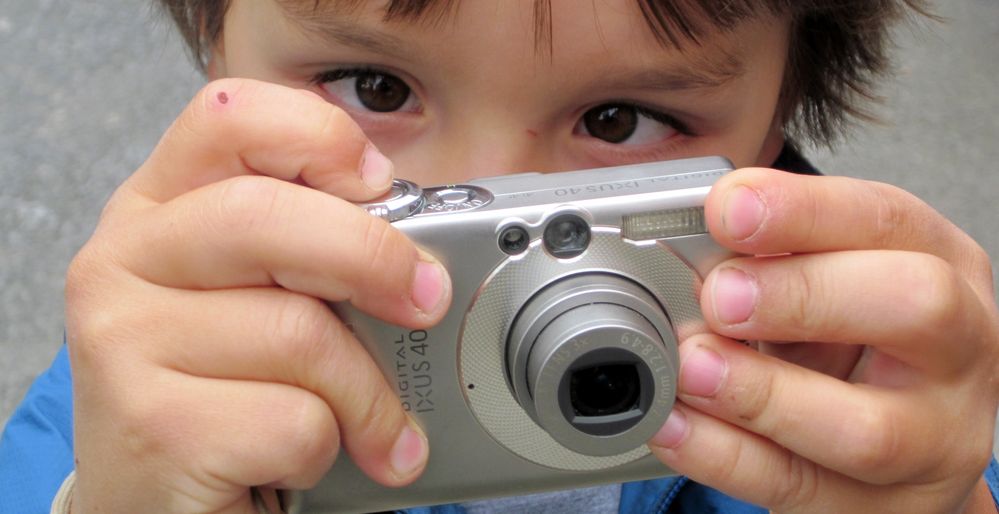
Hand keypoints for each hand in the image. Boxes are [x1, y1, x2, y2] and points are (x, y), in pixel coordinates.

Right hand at [65, 79, 450, 512]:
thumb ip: (310, 249)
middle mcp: (126, 259)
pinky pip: (292, 420)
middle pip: (268, 218)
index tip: (378, 185)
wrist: (159, 503)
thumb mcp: (260, 296)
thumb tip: (418, 249)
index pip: (227, 115)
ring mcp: (124, 341)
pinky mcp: (150, 426)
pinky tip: (310, 460)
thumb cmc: (225, 390)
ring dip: (367, 393)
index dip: (319, 136)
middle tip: (426, 301)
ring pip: (298, 332)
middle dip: (375, 260)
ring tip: (377, 426)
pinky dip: (329, 448)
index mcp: (160, 207)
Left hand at [649, 168, 998, 512]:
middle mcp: (958, 350)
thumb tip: (689, 235)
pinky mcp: (882, 509)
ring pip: (865, 428)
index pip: (887, 220)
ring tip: (692, 366)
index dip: (803, 210)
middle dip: (804, 294)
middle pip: (914, 307)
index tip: (727, 208)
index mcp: (942, 267)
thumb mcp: (830, 280)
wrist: (903, 446)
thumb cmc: (856, 342)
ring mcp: (933, 441)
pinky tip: (673, 424)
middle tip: (720, 295)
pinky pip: (798, 487)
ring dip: (761, 392)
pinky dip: (723, 455)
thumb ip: (774, 255)